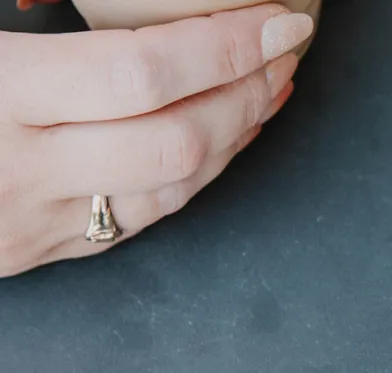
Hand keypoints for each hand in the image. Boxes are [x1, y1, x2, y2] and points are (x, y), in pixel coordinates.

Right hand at [0, 4, 312, 276]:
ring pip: (172, 188)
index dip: (226, 47)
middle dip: (247, 94)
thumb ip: (49, 20)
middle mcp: (25, 168)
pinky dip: (197, 174)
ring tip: (268, 87)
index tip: (279, 23)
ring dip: (235, 135)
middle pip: (177, 140)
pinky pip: (144, 215)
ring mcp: (38, 219)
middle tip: (282, 53)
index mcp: (3, 94)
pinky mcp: (45, 247)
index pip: (142, 74)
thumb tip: (158, 3)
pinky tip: (224, 139)